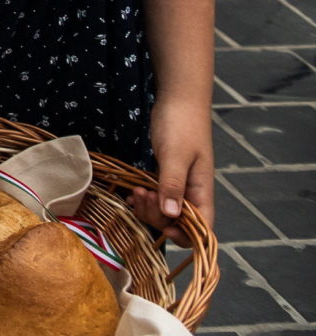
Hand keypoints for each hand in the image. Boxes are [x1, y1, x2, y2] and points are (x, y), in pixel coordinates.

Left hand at [147, 98, 214, 233]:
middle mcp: (192, 191)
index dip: (186, 235)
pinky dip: (145, 198)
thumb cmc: (181, 125)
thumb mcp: (175, 155)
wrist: (178, 100)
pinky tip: (132, 192)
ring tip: (135, 191)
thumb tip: (172, 215)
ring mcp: (179, 183)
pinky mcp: (166, 174)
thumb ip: (173, 184)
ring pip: (165, 210)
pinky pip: (157, 195)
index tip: (164, 226)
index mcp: (202, 190)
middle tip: (142, 196)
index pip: (202, 227)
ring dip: (149, 207)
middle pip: (179, 222)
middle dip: (158, 217)